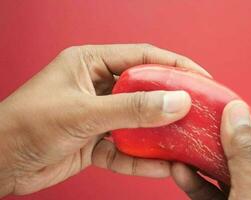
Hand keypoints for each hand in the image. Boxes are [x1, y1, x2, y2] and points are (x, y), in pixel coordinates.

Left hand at [0, 44, 209, 196]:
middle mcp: (97, 86)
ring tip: (187, 139)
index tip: (201, 78)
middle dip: (172, 101)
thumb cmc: (25, 126)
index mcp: (90, 63)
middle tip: (200, 110)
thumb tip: (176, 103)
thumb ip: (132, 109)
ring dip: (160, 133)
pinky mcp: (96, 141)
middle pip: (145, 89)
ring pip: (138, 121)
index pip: (142, 56)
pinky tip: (162, 166)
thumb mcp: (83, 113)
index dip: (174, 65)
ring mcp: (98, 115)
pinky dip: (142, 159)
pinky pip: (127, 149)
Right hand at [171, 100, 250, 199]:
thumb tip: (238, 113)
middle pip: (241, 157)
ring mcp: (248, 199)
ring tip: (182, 144)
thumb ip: (245, 158)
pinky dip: (195, 182)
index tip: (224, 106)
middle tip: (199, 122)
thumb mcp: (249, 198)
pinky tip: (180, 171)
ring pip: (223, 174)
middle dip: (215, 141)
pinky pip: (210, 191)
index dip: (245, 124)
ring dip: (199, 161)